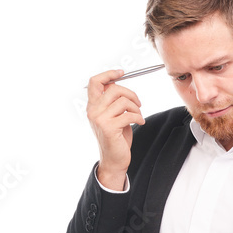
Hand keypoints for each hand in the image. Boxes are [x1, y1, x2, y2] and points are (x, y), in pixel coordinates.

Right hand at [86, 69, 146, 190]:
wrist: (114, 160)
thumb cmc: (116, 138)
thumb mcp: (113, 116)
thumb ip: (114, 102)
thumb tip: (121, 86)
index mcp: (92, 106)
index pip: (95, 82)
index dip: (108, 74)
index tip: (121, 73)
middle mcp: (93, 111)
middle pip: (114, 89)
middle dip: (130, 94)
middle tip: (138, 104)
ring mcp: (100, 119)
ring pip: (123, 101)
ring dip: (135, 108)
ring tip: (138, 116)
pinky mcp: (109, 128)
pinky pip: (129, 115)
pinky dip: (138, 117)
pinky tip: (140, 122)